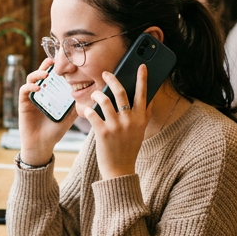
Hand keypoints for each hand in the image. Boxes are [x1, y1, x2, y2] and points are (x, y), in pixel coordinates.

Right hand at [18, 57, 76, 165]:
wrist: (42, 145)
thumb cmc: (55, 131)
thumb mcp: (69, 117)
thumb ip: (77, 107)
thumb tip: (92, 98)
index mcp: (51, 94)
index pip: (53, 77)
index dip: (57, 68)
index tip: (64, 62)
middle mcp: (41, 93)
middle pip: (41, 74)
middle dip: (46, 66)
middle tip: (52, 61)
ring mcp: (31, 97)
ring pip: (31, 79)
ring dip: (37, 74)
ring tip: (46, 74)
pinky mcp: (23, 103)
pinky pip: (24, 90)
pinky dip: (30, 86)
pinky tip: (38, 88)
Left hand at [77, 65, 148, 180]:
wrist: (120, 169)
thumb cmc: (129, 147)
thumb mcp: (140, 130)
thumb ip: (144, 114)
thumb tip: (149, 97)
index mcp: (141, 118)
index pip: (143, 94)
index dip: (142, 79)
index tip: (142, 66)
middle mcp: (130, 120)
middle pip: (121, 92)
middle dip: (112, 79)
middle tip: (106, 73)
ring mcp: (116, 126)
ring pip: (104, 100)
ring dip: (97, 94)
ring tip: (95, 94)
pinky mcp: (103, 133)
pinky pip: (93, 114)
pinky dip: (88, 109)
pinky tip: (86, 109)